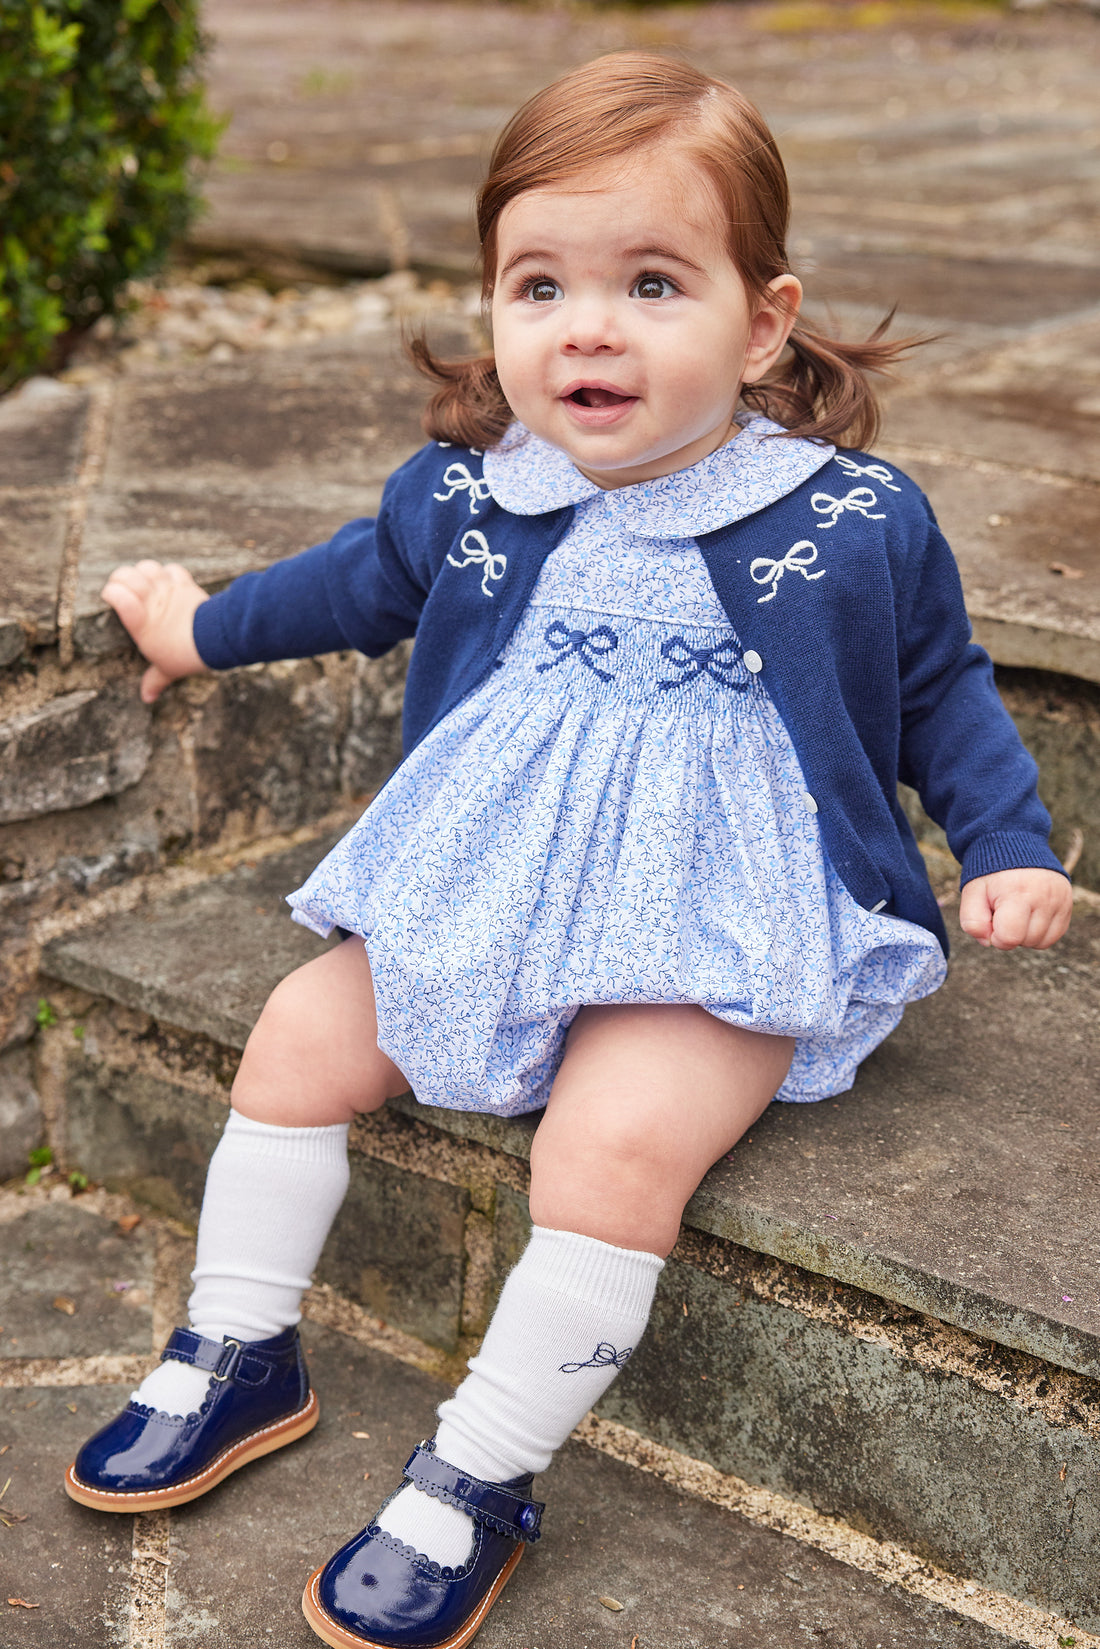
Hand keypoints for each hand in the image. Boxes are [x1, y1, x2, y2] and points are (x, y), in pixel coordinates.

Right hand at [101, 560, 209, 702]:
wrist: (215, 640)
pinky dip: (168, 572)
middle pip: (125, 574)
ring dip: (142, 571)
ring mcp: (168, 589)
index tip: (110, 598)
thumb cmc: (185, 656)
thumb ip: (154, 680)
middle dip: (120, 577)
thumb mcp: (166, 670)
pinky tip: (168, 581)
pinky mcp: (185, 584)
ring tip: (144, 582)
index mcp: (139, 620)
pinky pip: (172, 569)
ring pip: (147, 566)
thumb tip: (147, 698)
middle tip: (122, 587)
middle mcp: (150, 600)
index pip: (116, 594)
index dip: (110, 593)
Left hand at [958, 867, 1071, 950]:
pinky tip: (1029, 916)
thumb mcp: (972, 892)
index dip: (995, 936)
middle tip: (1003, 911)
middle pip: (1026, 941)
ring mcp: (1059, 900)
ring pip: (1041, 942)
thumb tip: (987, 942)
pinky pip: (1054, 936)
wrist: (1014, 845)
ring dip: (1025, 935)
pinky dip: (1039, 933)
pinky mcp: (1067, 903)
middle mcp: (1044, 897)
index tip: (992, 920)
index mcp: (1017, 893)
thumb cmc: (991, 874)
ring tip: (1017, 912)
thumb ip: (972, 921)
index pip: (1009, 937)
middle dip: (1010, 934)